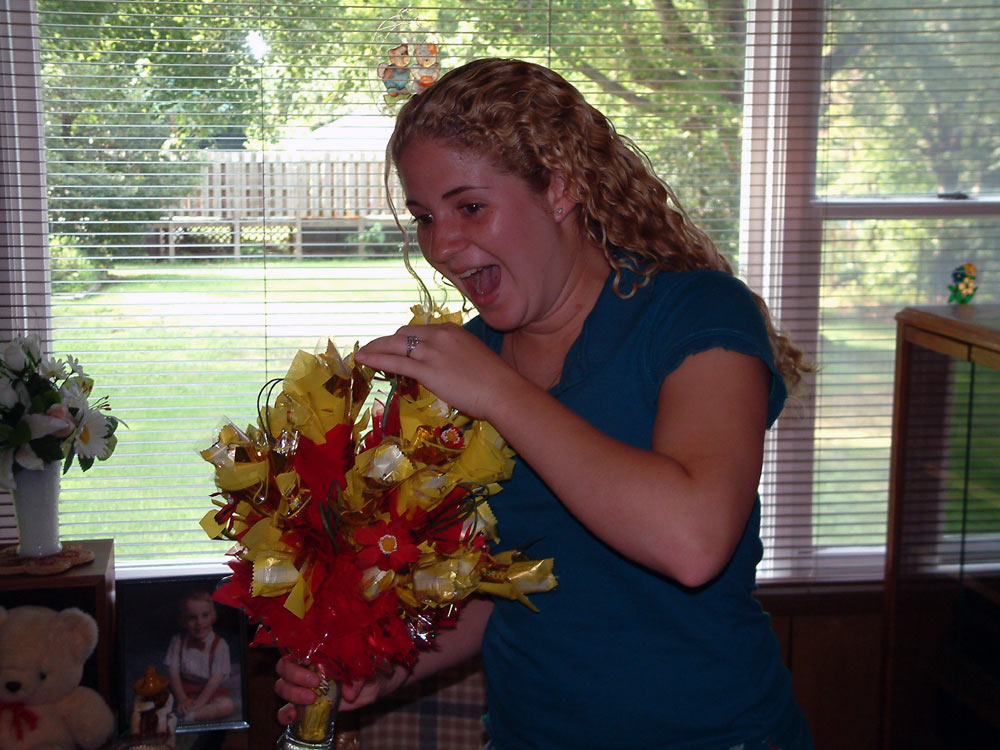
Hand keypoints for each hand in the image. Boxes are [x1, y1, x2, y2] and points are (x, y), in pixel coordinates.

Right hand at [274, 656, 409, 723]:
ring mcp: (305, 685)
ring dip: (292, 694)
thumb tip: (349, 695)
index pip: (295, 648)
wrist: (381, 680)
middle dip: (295, 676)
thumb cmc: (373, 666)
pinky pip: (287, 709)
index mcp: (319, 650)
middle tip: (315, 684)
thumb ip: (358, 678)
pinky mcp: (308, 704)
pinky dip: (285, 714)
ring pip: (282, 686)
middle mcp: (308, 665)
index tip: (313, 669)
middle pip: (284, 668)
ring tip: (311, 699)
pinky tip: (292, 717)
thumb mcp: (369, 669)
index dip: (298, 658)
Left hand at [356, 323, 514, 419]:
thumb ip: (454, 355)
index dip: (402, 339)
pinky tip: (364, 360)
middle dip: (385, 342)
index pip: (418, 330)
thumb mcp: (473, 356)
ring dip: (375, 349)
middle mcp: (439, 336)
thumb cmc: (494, 380)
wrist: (502, 391)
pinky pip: (395, 362)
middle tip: (374, 350)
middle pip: (402, 334)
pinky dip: (376, 359)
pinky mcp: (427, 370)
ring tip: (362, 355)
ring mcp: (432, 352)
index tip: (394, 346)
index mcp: (451, 330)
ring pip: (395, 345)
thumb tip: (445, 365)